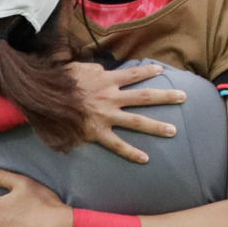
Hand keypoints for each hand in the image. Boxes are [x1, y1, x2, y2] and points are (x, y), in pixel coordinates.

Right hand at [67, 62, 183, 163]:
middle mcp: (111, 97)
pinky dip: (131, 152)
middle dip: (166, 96)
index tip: (162, 71)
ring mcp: (106, 116)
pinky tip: (145, 159)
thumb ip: (94, 69)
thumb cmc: (58, 81)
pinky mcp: (97, 132)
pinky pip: (117, 144)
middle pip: (144, 96)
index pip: (133, 74)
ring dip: (157, 126)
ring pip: (137, 121)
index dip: (148, 72)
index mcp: (106, 80)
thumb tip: (103, 72)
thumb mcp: (78, 68)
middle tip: (184, 97)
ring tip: (174, 130)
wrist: (43, 98)